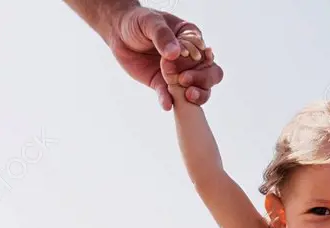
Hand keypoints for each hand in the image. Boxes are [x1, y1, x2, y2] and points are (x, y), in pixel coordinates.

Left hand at [106, 8, 223, 110]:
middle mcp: (190, 59)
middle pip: (211, 74)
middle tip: (185, 79)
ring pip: (197, 89)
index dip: (202, 61)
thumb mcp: (151, 22)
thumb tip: (175, 53)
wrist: (118, 33)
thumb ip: (163, 36)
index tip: (188, 59)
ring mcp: (178, 74)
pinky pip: (170, 96)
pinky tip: (167, 105)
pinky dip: (169, 101)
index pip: (206, 54)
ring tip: (186, 96)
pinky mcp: (163, 84)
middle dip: (202, 80)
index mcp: (192, 39)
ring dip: (195, 95)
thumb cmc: (138, 21)